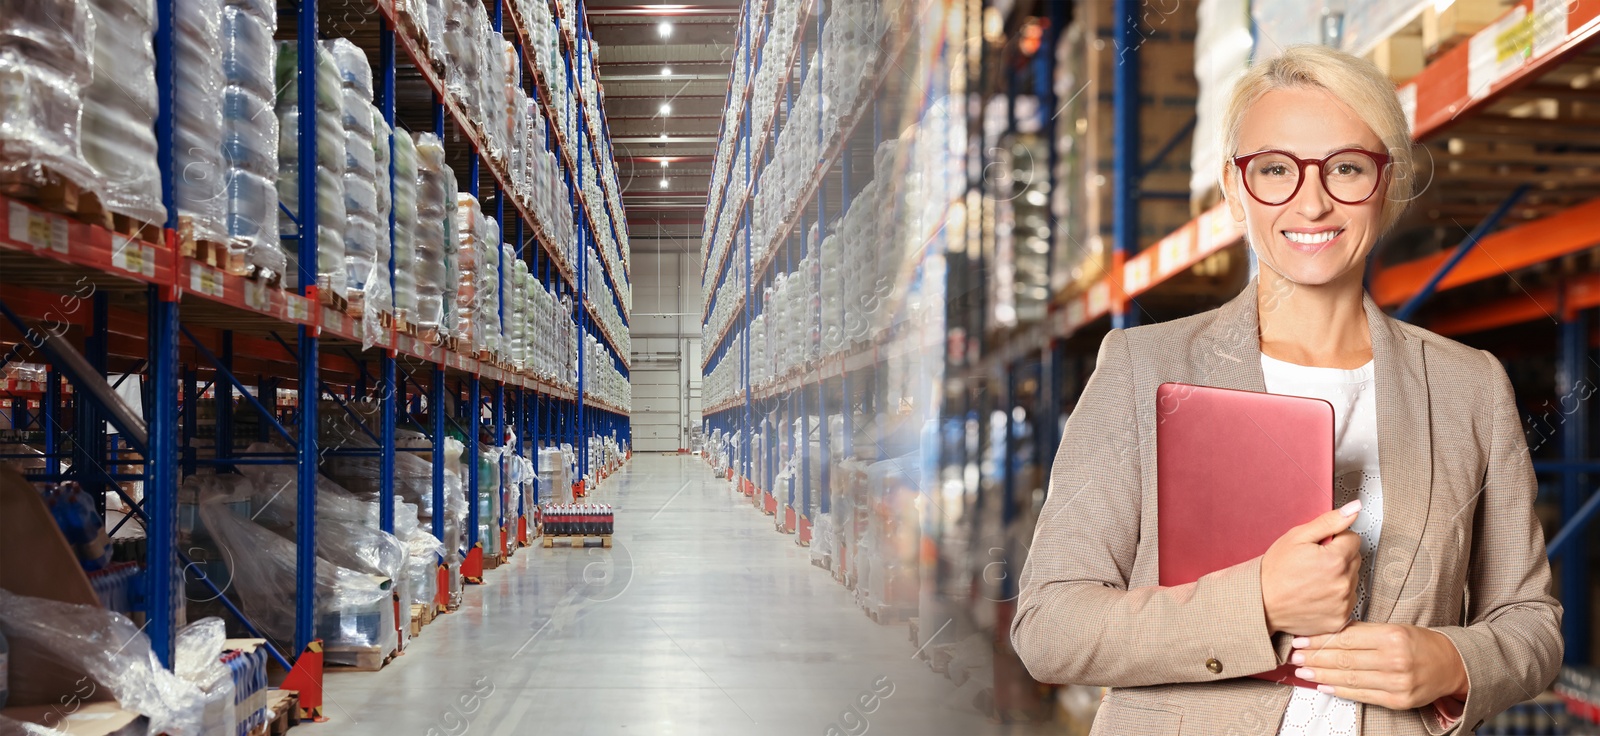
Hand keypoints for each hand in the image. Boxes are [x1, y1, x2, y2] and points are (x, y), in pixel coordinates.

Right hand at [1261, 499, 1363, 634]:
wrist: (1261, 603)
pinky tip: (1317, 595)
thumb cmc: (1275, 571)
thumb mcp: (1297, 537)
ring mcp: (1343, 604)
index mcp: (1335, 560)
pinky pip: (1347, 601)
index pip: (1353, 539)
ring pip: (1352, 580)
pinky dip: (1336, 598)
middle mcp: (1343, 583)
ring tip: (1313, 581)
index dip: (1335, 540)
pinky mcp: (1340, 620)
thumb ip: (1329, 522)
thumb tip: (1355, 508)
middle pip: (1354, 560)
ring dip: (1338, 578)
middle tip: (1313, 563)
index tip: (1319, 547)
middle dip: (1338, 558)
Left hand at [1289, 622, 1469, 709]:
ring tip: (1303, 672)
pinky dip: (1340, 691)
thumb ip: (1363, 632)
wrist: (1452, 665)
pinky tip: (1324, 685)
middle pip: (1345, 659)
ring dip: (1322, 675)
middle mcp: (1395, 660)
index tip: (1300, 640)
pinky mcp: (1399, 700)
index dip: (1319, 641)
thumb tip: (1327, 634)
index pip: (1346, 638)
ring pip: (1350, 678)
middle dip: (1315, 658)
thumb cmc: (1420, 644)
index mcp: (1393, 636)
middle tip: (1294, 657)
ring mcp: (1397, 683)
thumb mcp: (1394, 629)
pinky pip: (1363, 695)